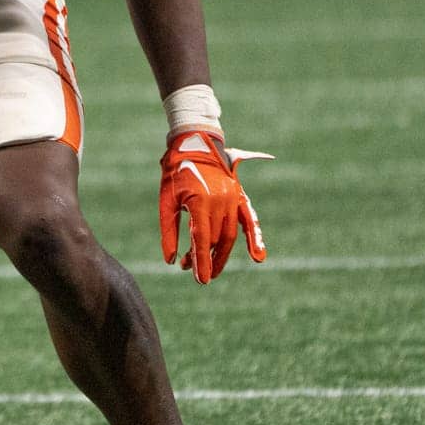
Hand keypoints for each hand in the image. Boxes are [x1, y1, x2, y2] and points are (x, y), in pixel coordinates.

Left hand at [159, 129, 268, 284]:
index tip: (201, 280)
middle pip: (215, 239)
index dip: (201, 261)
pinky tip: (258, 256)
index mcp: (200, 200)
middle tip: (196, 275)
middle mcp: (220, 200)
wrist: (194, 144)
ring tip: (209, 269)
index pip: (202, 239)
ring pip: (229, 234)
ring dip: (220, 253)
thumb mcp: (166, 201)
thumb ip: (169, 231)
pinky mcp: (239, 195)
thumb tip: (171, 261)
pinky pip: (249, 219)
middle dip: (206, 259)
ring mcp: (233, 197)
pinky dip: (254, 238)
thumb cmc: (175, 173)